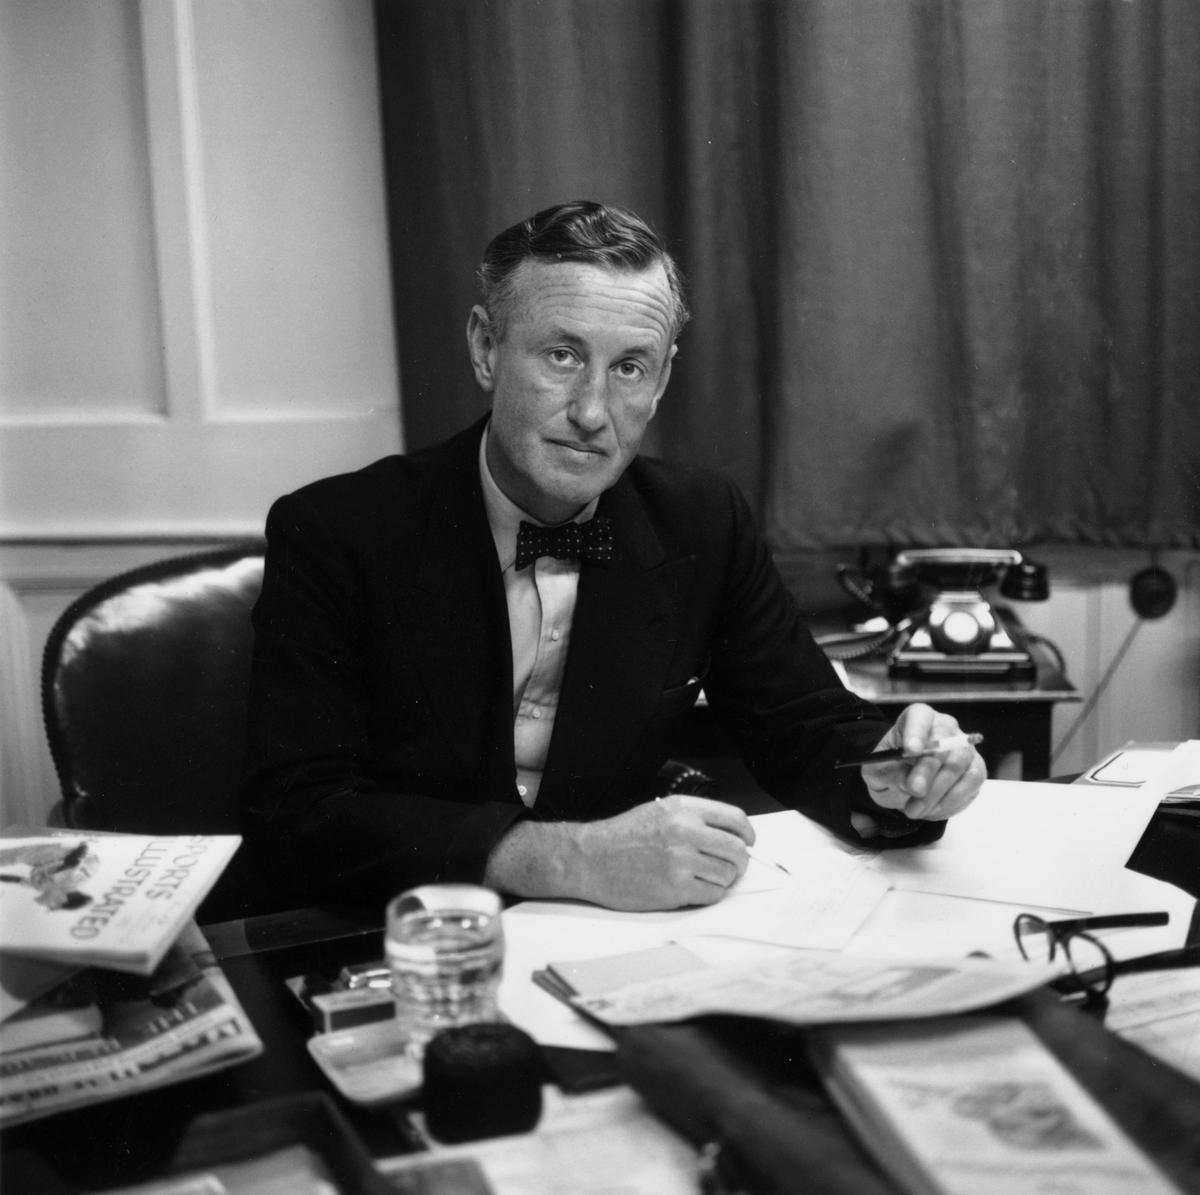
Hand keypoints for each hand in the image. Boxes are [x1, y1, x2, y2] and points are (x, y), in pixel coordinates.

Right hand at [570, 795, 754, 910]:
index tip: (747, 842)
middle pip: (737, 850)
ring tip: (703, 877)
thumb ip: (693, 819)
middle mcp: (684, 831)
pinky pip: (712, 895)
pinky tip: (693, 889)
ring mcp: (680, 861)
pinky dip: (708, 894)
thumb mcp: (658, 812)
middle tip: (732, 868)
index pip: (735, 819)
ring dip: (721, 880)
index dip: (747, 833)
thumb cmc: (621, 836)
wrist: (589, 859)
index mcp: (682, 809)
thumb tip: (729, 835)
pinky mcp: (675, 889)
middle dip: (740, 862)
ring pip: (727, 875)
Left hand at [857, 703, 985, 825]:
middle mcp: (945, 727)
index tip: (910, 751)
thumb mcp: (878, 772)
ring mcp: (964, 747)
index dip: (916, 732)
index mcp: (917, 717)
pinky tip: (931, 810)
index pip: (920, 716)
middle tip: (914, 791)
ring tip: (914, 810)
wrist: (904, 784)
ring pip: (959, 767)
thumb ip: (892, 774)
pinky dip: (951, 801)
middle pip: (943, 745)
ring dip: (937, 793)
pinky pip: (970, 784)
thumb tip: (913, 785)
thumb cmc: (890, 770)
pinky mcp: (976, 769)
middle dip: (927, 772)